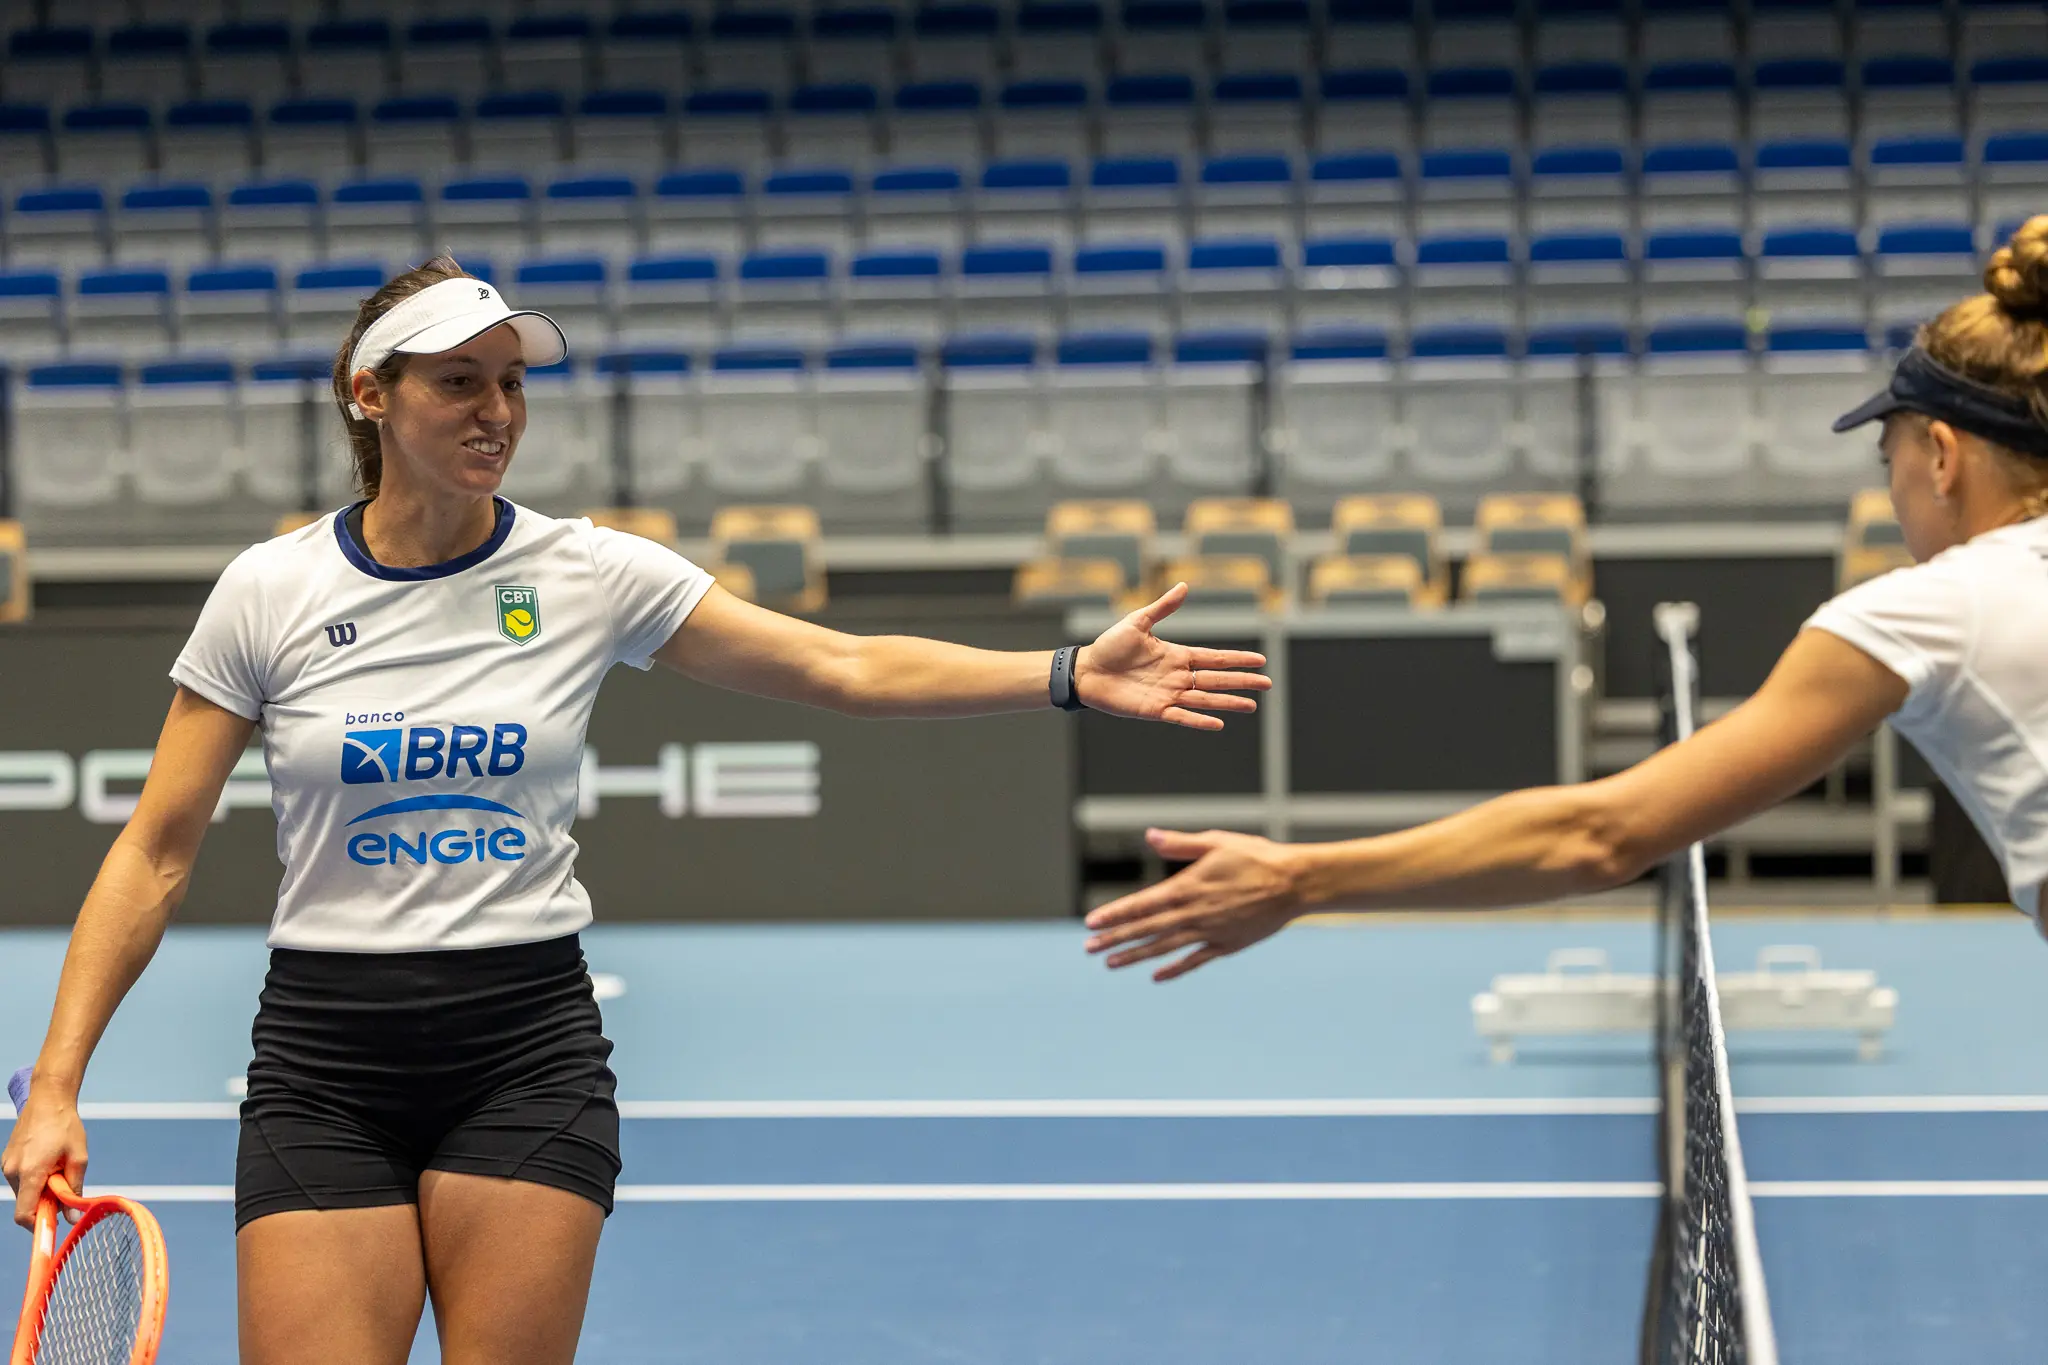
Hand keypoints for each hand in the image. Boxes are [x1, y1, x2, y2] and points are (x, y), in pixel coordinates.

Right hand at [3, 1084, 86, 1229]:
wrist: (48, 1099)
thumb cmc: (66, 1126)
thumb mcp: (79, 1158)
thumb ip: (73, 1190)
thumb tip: (72, 1218)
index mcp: (30, 1172)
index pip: (25, 1214)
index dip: (38, 1226)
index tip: (54, 1226)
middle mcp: (12, 1171)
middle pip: (26, 1203)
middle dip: (45, 1203)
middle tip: (64, 1186)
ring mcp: (7, 1165)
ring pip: (24, 1191)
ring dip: (41, 1189)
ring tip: (58, 1166)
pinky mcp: (7, 1159)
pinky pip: (20, 1179)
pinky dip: (34, 1179)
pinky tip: (48, 1160)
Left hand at [1076, 583, 1270, 730]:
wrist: (1087, 670)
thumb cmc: (1110, 646)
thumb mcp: (1138, 622)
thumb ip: (1163, 608)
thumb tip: (1184, 585)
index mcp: (1177, 655)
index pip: (1214, 658)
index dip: (1237, 659)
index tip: (1260, 660)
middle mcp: (1177, 676)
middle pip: (1216, 680)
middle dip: (1242, 681)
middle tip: (1267, 684)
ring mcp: (1168, 694)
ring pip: (1205, 699)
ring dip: (1228, 702)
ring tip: (1251, 706)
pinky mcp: (1155, 710)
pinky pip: (1182, 716)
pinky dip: (1199, 720)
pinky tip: (1218, 723)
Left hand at [1083, 828, 1307, 980]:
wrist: (1294, 883)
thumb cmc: (1256, 857)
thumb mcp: (1216, 842)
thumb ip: (1180, 844)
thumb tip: (1150, 836)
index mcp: (1187, 888)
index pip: (1141, 905)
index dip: (1114, 915)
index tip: (1091, 923)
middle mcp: (1193, 914)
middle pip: (1146, 930)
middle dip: (1115, 938)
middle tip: (1089, 948)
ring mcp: (1210, 932)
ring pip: (1164, 948)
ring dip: (1135, 956)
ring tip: (1110, 963)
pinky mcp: (1227, 945)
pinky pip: (1195, 960)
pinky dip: (1175, 969)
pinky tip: (1156, 976)